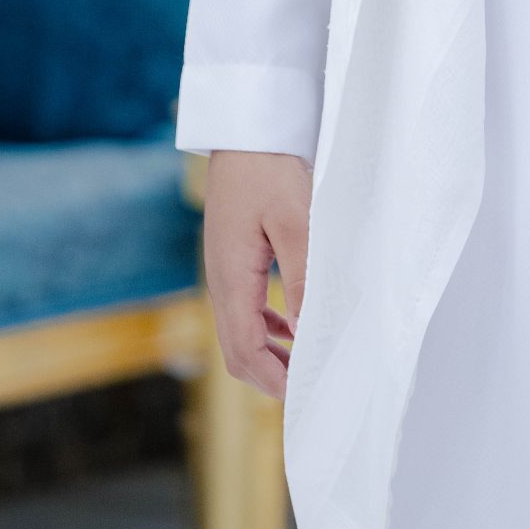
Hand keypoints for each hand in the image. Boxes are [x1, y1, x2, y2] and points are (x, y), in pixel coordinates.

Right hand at [203, 150, 312, 401]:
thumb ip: (301, 277)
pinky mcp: (234, 259)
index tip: (305, 398)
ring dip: (269, 356)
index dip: (273, 381)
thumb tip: (308, 332)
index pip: (244, 351)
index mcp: (230, 278)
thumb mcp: (294, 221)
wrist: (246, 130)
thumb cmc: (269, 168)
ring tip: (305, 369)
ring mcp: (224, 271)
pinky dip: (268, 329)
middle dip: (269, 377)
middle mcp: (220, 281)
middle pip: (237, 351)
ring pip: (240, 333)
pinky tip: (293, 329)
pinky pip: (246, 309)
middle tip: (309, 391)